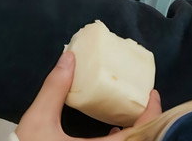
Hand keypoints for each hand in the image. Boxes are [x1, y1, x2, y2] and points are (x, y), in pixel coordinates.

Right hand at [15, 51, 161, 140]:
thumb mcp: (39, 120)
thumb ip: (55, 89)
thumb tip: (68, 58)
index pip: (138, 134)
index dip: (151, 114)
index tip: (153, 95)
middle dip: (145, 122)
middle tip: (144, 101)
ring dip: (134, 132)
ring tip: (130, 112)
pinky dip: (121, 140)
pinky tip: (112, 131)